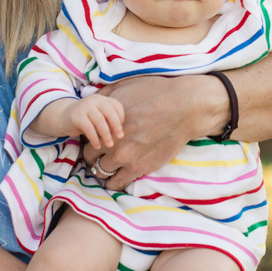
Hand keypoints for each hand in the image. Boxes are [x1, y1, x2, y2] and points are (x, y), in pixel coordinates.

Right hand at [58, 94, 124, 148]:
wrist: (64, 117)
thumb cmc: (86, 119)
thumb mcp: (98, 116)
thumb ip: (108, 120)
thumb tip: (120, 132)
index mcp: (102, 99)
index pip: (116, 105)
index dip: (121, 117)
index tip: (120, 129)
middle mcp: (94, 100)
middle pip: (109, 111)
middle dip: (116, 126)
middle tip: (120, 137)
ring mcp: (84, 107)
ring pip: (99, 121)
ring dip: (106, 134)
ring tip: (109, 144)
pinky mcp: (76, 116)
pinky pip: (88, 128)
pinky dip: (94, 138)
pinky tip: (97, 146)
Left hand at [86, 75, 221, 190]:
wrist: (183, 109)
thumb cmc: (155, 93)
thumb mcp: (125, 86)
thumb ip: (104, 95)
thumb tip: (91, 98)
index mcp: (106, 123)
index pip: (87, 138)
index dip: (92, 138)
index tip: (98, 139)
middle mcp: (112, 142)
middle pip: (90, 157)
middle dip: (94, 156)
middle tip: (103, 154)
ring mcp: (125, 158)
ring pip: (101, 173)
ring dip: (103, 170)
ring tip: (111, 166)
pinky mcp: (139, 169)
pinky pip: (117, 184)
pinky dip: (115, 182)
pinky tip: (119, 176)